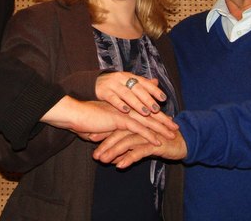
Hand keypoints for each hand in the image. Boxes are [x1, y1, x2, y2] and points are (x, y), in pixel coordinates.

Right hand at [40, 96, 177, 144]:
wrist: (73, 114)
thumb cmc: (83, 121)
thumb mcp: (98, 126)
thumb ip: (106, 130)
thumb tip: (105, 140)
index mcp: (122, 107)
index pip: (143, 110)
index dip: (155, 116)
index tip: (167, 120)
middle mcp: (125, 108)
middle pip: (148, 114)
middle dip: (163, 121)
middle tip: (176, 127)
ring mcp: (123, 113)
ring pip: (147, 121)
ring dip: (161, 129)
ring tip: (172, 135)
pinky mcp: (118, 120)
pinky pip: (137, 129)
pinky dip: (148, 136)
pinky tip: (158, 142)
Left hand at [93, 128, 187, 167]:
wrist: (184, 141)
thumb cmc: (161, 141)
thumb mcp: (142, 144)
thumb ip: (128, 148)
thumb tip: (114, 158)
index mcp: (135, 121)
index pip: (115, 125)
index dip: (102, 132)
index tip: (87, 138)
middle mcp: (139, 125)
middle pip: (118, 133)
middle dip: (105, 144)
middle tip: (93, 154)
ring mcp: (147, 133)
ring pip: (126, 141)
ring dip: (113, 151)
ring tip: (102, 160)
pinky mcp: (155, 143)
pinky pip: (140, 151)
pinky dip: (129, 157)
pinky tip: (120, 165)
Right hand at [96, 72, 166, 114]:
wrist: (91, 83)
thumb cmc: (113, 85)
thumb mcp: (127, 82)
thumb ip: (141, 83)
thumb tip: (156, 82)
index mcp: (129, 76)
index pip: (144, 82)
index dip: (154, 90)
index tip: (164, 98)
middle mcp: (121, 78)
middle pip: (137, 88)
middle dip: (148, 99)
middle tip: (157, 109)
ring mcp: (112, 85)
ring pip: (126, 94)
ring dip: (137, 103)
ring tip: (146, 113)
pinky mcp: (103, 92)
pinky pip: (112, 98)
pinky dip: (120, 104)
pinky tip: (126, 111)